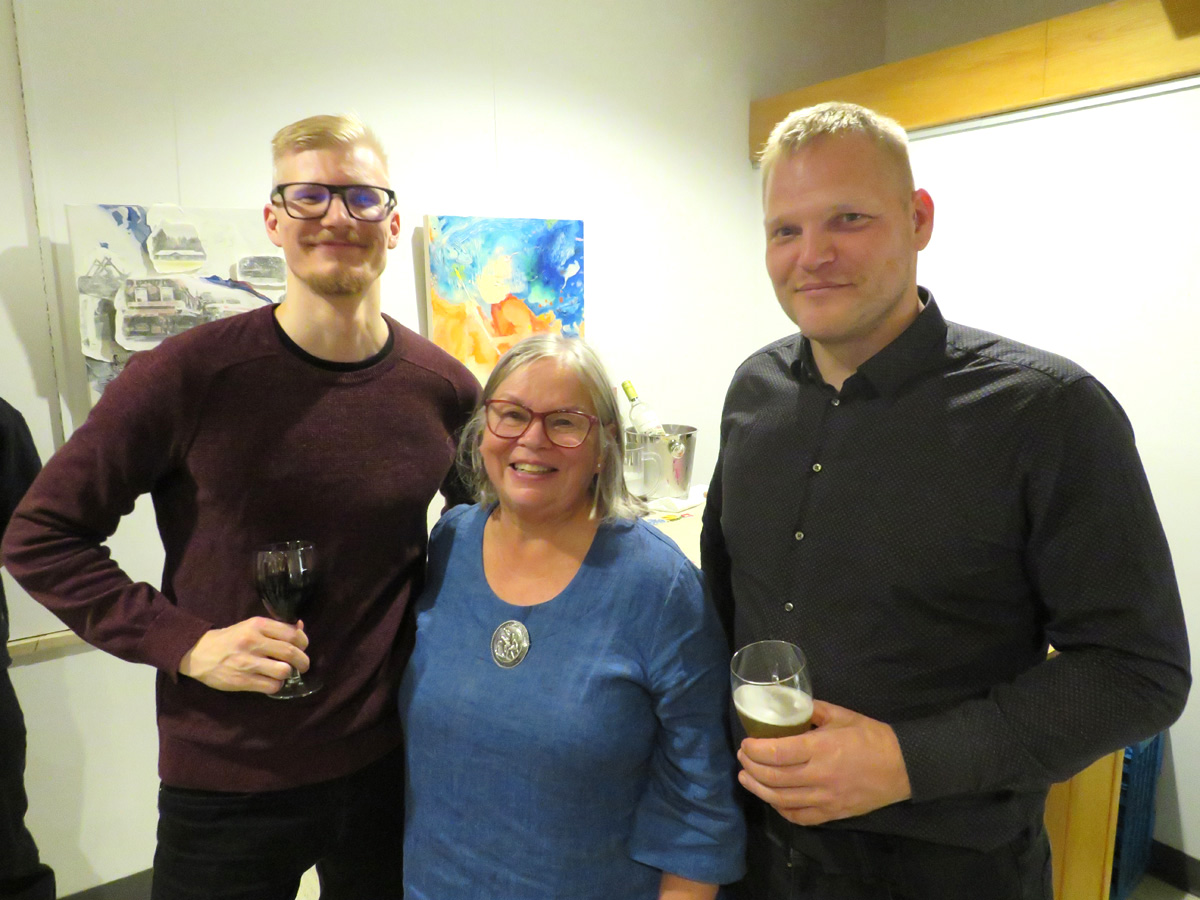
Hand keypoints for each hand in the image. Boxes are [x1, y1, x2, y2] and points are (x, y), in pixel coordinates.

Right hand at [178, 616, 309, 693]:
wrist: (198, 653)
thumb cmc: (230, 639)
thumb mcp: (250, 626)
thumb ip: (275, 628)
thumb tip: (300, 626)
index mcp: (257, 625)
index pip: (292, 633)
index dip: (303, 641)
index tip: (303, 647)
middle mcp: (253, 642)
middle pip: (291, 652)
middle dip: (303, 661)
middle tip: (303, 665)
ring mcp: (247, 662)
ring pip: (283, 671)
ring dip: (289, 674)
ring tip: (284, 673)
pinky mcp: (242, 680)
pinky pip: (271, 686)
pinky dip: (276, 685)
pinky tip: (272, 681)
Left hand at [737, 700, 911, 824]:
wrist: (903, 767)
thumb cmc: (871, 737)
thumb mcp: (842, 715)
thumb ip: (813, 710)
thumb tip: (788, 704)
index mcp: (821, 748)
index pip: (777, 752)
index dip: (755, 749)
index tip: (745, 742)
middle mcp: (819, 776)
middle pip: (773, 777)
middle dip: (751, 767)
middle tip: (742, 757)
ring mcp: (825, 799)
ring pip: (781, 800)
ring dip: (758, 789)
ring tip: (745, 778)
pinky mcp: (832, 814)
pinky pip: (799, 817)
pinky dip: (780, 810)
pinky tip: (772, 799)